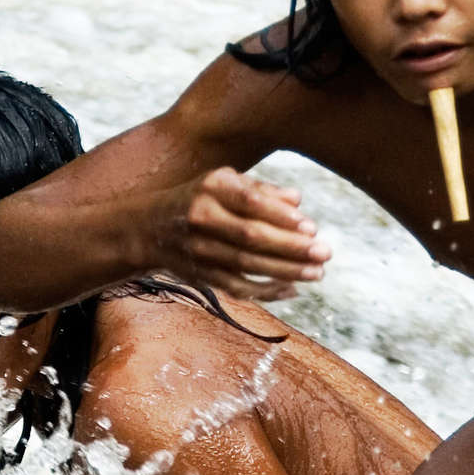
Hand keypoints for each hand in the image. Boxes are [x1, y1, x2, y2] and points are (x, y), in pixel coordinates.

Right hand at [151, 169, 330, 300]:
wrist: (149, 227)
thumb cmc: (200, 198)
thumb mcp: (224, 183)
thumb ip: (261, 190)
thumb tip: (298, 200)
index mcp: (211, 188)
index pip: (250, 202)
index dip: (281, 216)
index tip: (311, 227)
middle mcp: (202, 217)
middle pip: (251, 237)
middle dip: (291, 248)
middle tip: (324, 253)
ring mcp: (199, 249)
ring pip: (246, 266)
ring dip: (285, 271)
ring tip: (317, 273)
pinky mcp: (201, 275)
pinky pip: (237, 287)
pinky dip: (266, 291)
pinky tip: (292, 289)